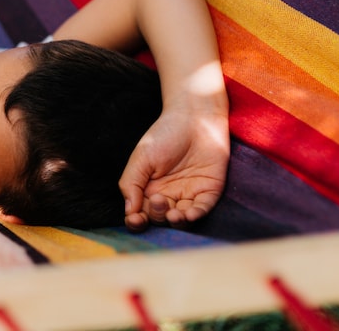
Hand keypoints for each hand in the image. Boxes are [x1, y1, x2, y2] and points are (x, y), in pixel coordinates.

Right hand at [118, 104, 228, 231]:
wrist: (194, 117)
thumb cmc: (165, 134)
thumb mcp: (141, 158)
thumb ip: (131, 184)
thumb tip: (129, 212)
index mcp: (149, 188)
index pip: (140, 212)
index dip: (136, 221)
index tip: (135, 220)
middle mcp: (169, 195)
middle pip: (160, 218)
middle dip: (157, 215)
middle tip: (159, 200)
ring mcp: (189, 194)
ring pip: (181, 219)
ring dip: (176, 222)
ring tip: (174, 214)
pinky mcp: (209, 190)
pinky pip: (202, 209)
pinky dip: (196, 215)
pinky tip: (189, 214)